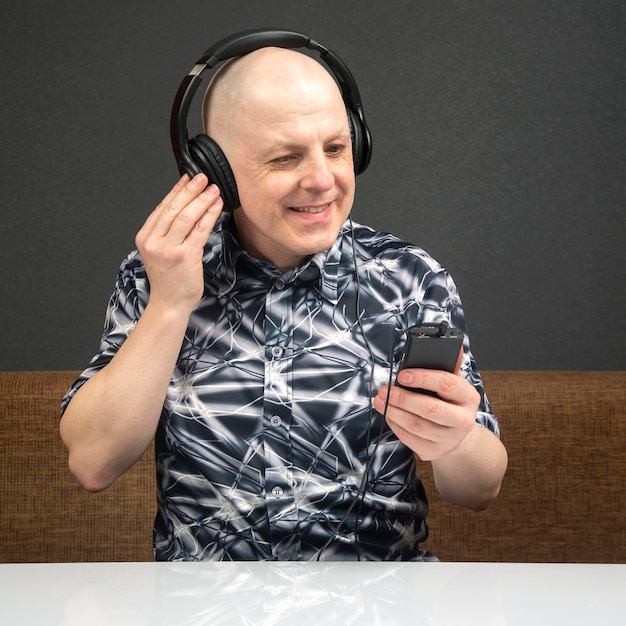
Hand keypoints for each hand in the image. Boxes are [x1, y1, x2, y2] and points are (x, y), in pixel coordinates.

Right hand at [135, 174, 222, 314]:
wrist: (169, 303)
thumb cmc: (169, 279)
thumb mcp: (159, 251)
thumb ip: (166, 232)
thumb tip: (184, 207)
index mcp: (145, 237)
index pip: (162, 208)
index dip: (176, 191)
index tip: (187, 178)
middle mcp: (154, 242)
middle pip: (173, 209)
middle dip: (190, 190)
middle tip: (203, 178)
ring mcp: (168, 249)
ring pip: (187, 217)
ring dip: (202, 200)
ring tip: (213, 189)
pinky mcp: (185, 256)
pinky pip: (200, 230)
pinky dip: (210, 215)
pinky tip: (217, 206)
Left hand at [373, 353, 479, 461]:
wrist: (458, 435)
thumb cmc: (451, 403)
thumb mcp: (455, 383)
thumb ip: (449, 365)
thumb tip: (453, 346)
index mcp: (468, 397)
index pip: (447, 383)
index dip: (423, 378)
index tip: (402, 375)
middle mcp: (463, 420)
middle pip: (429, 408)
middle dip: (402, 398)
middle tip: (385, 390)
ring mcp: (449, 439)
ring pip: (416, 425)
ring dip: (393, 411)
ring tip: (381, 400)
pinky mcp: (434, 451)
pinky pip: (409, 438)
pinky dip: (395, 424)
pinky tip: (388, 414)